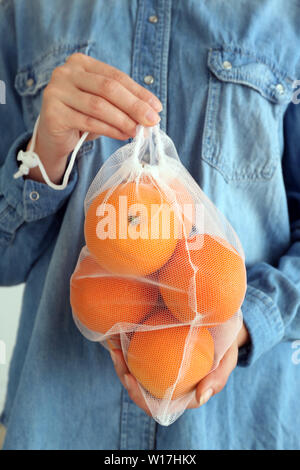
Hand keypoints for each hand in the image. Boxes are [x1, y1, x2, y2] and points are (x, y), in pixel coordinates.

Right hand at [26, 53, 161, 182]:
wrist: (54, 138)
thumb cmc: (81, 118)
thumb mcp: (103, 105)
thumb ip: (123, 103)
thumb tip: (151, 113)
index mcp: (80, 63)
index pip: (116, 76)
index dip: (139, 92)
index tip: (157, 108)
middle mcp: (65, 72)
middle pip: (108, 88)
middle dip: (134, 106)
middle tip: (152, 121)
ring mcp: (56, 91)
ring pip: (99, 106)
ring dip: (123, 120)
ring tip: (138, 132)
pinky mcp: (53, 113)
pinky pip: (88, 122)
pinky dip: (110, 130)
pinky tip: (123, 135)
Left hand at [110, 323, 249, 415]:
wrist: (222, 321)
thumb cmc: (226, 345)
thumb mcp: (228, 360)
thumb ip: (217, 379)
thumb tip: (200, 398)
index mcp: (179, 393)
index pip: (154, 405)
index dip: (139, 397)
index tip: (129, 379)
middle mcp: (165, 382)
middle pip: (138, 386)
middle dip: (122, 374)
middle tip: (116, 355)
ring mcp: (158, 365)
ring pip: (134, 368)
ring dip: (120, 358)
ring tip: (112, 341)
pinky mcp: (154, 347)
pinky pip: (137, 348)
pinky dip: (126, 342)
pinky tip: (119, 330)